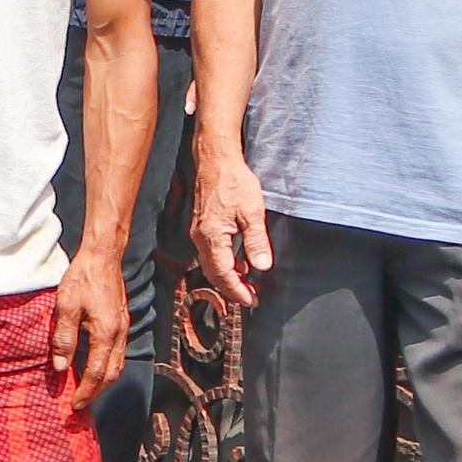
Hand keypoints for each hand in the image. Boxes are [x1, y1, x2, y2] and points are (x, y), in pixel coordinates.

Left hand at [50, 239, 128, 416]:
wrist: (103, 256)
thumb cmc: (82, 278)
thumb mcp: (65, 307)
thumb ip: (63, 338)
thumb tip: (60, 367)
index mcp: (106, 333)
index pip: (97, 373)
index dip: (86, 392)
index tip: (74, 405)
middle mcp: (119, 334)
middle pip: (112, 374)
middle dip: (97, 392)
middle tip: (81, 403)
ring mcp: (124, 328)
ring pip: (118, 364)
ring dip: (104, 381)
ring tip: (88, 390)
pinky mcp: (122, 321)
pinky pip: (119, 353)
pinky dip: (109, 366)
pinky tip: (96, 366)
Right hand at [193, 154, 271, 308]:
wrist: (215, 160)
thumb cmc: (233, 182)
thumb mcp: (252, 212)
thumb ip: (256, 241)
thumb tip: (262, 267)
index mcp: (212, 237)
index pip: (223, 273)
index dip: (237, 290)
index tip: (251, 301)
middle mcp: (201, 238)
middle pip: (214, 273)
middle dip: (232, 288)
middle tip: (251, 298)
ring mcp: (199, 233)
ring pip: (212, 264)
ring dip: (229, 276)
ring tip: (249, 283)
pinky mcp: (202, 227)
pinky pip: (211, 253)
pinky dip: (225, 263)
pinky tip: (240, 262)